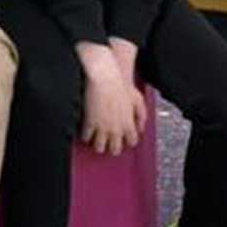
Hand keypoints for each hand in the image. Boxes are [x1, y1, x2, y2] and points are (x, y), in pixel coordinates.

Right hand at [76, 41, 142, 155]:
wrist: (106, 77)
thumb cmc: (122, 85)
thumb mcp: (138, 100)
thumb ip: (141, 116)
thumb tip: (140, 128)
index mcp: (129, 124)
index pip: (131, 142)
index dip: (126, 141)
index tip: (122, 139)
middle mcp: (116, 129)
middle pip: (115, 149)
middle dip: (112, 147)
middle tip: (108, 143)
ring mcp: (102, 128)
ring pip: (99, 147)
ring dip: (98, 145)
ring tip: (95, 141)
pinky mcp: (89, 123)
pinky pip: (86, 137)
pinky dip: (85, 137)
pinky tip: (85, 133)